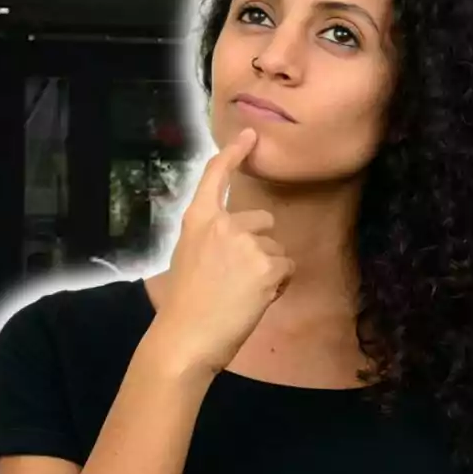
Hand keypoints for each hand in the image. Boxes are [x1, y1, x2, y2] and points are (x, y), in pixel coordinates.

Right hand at [152, 128, 294, 375]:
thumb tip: (239, 242)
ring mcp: (246, 243)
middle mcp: (223, 224)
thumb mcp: (189, 259)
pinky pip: (288, 268)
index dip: (234, 154)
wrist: (185, 338)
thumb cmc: (184, 306)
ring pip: (277, 250)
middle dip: (261, 245)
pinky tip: (257, 299)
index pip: (215, 177)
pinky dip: (279, 285)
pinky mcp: (266, 265)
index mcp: (198, 221)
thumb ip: (213, 241)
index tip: (250, 135)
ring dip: (269, 270)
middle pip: (263, 220)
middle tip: (237, 279)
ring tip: (243, 294)